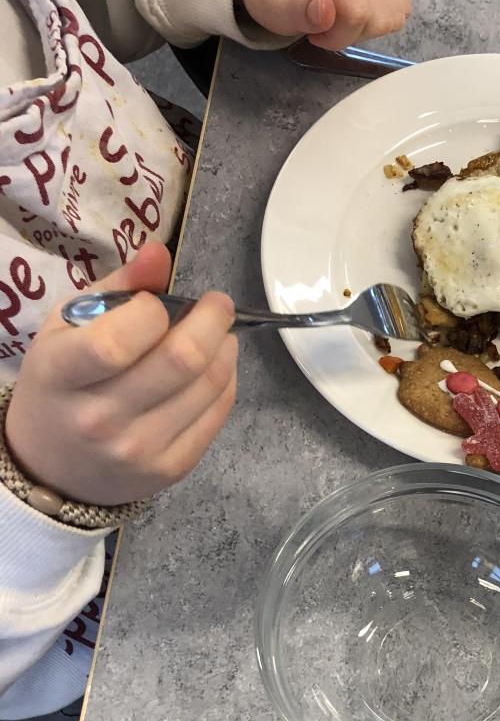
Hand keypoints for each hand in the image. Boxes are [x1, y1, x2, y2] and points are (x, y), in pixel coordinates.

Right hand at [5, 243, 238, 507]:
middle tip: (218, 304)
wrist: (52, 467)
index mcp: (61, 375)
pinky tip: (216, 367)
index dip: (152, 311)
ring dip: (225, 348)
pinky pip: (217, 414)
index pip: (118, 341)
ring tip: (220, 334)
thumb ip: (115, 288)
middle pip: (181, 361)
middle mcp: (100, 419)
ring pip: (209, 385)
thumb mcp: (66, 329)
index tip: (159, 302)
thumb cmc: (60, 385)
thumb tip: (160, 251)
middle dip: (212, 320)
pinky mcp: (170, 468)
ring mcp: (138, 449)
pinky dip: (226, 381)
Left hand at [236, 0, 410, 48]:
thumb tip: (327, 13)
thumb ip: (294, 11)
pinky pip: (401, 1)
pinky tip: (356, 3)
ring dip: (368, 25)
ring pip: (394, 11)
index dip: (340, 37)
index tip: (315, 34)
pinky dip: (381, 13)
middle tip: (325, 23)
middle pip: (379, 13)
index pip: (355, 10)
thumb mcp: (267, 4)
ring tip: (338, 12)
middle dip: (353, 32)